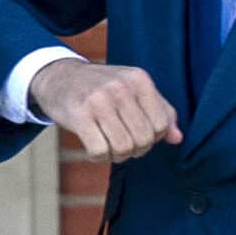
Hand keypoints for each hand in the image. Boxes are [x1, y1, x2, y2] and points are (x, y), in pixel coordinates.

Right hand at [28, 59, 181, 161]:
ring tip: (107, 145)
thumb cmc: (101, 87)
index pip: (160, 124)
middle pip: (144, 139)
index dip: (152, 137)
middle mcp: (121, 87)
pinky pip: (100, 151)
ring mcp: (99, 101)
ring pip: (124, 148)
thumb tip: (177, 138)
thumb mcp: (134, 89)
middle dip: (135, 149)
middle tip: (121, 142)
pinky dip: (98, 157)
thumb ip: (160, 111)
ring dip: (116, 155)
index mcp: (139, 79)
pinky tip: (93, 148)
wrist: (58, 77)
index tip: (136, 132)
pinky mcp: (79, 115)